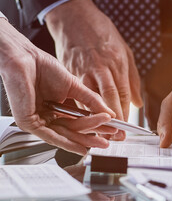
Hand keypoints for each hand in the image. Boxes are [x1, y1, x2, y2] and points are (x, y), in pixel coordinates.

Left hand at [0, 18, 116, 154]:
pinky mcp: (29, 123)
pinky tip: (82, 146)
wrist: (26, 58)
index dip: (97, 125)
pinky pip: (51, 136)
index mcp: (57, 109)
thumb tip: (109, 113)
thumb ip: (91, 101)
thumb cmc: (43, 68)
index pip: (79, 121)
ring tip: (104, 137)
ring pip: (66, 134)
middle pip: (74, 131)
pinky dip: (68, 142)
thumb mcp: (75, 87)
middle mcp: (47, 116)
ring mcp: (38, 121)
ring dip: (86, 137)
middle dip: (94, 136)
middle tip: (110, 138)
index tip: (112, 128)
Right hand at [45, 0, 142, 139]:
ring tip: (100, 132)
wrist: (75, 16)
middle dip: (112, 120)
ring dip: (95, 117)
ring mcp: (83, 69)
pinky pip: (75, 93)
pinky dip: (80, 107)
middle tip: (116, 136)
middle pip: (107, 99)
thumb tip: (138, 102)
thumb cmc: (102, 32)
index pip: (122, 94)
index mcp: (116, 63)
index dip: (125, 113)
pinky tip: (82, 118)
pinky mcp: (69, 70)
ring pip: (90, 99)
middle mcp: (101, 68)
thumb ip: (132, 78)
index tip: (127, 128)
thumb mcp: (125, 51)